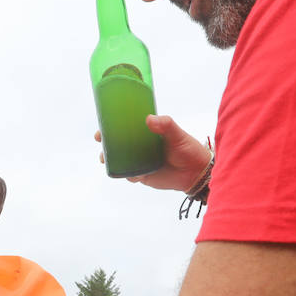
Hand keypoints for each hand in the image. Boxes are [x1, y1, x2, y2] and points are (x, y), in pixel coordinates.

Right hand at [95, 115, 211, 190]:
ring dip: (110, 159)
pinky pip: (128, 174)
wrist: (195, 172)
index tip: (103, 124)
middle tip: (100, 139)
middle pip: (117, 143)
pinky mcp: (142, 175)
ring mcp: (140, 161)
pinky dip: (124, 173)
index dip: (112, 125)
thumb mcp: (177, 134)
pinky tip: (127, 172)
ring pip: (119, 159)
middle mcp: (140, 146)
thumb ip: (165, 125)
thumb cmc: (187, 149)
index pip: (126, 127)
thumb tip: (149, 119)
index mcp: (147, 133)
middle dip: (106, 142)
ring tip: (105, 158)